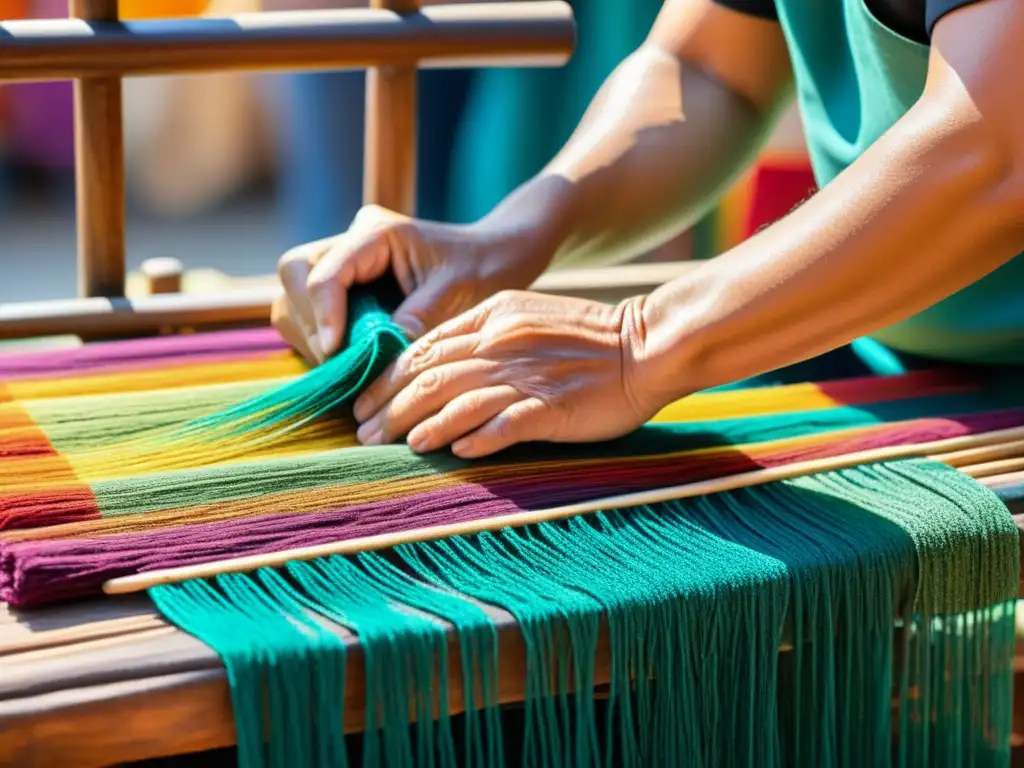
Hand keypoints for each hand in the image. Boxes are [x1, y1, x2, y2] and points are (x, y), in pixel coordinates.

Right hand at [271, 205, 550, 363]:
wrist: (494, 257)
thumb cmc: (482, 269)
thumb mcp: (456, 295)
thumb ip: (417, 320)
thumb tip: (376, 353)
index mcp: (376, 233)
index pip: (324, 272)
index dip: (324, 315)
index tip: (335, 353)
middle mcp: (351, 241)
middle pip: (294, 274)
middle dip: (311, 321)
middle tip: (339, 360)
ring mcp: (343, 260)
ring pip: (294, 295)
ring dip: (311, 333)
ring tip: (348, 363)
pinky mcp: (344, 285)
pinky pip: (309, 311)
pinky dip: (320, 338)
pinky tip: (351, 357)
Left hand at [351, 291, 666, 457]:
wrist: (647, 344)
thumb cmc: (587, 337)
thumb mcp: (526, 316)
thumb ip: (482, 336)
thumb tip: (436, 368)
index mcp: (492, 316)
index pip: (424, 347)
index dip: (387, 377)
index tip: (364, 402)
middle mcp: (501, 342)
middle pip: (429, 375)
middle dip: (390, 406)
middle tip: (363, 433)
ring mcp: (527, 375)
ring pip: (456, 399)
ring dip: (419, 425)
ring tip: (393, 445)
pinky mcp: (552, 407)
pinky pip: (503, 424)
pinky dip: (474, 438)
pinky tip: (452, 451)